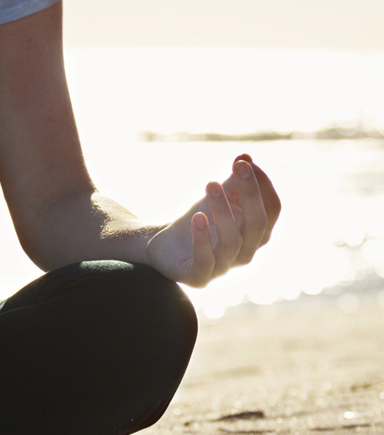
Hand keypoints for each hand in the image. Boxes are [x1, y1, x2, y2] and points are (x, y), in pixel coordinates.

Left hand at [146, 155, 280, 286]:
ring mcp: (223, 268)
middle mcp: (246, 254)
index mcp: (256, 234)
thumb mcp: (217, 198)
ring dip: (223, 211)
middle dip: (250, 193)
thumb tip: (245, 156)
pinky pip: (205, 261)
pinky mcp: (199, 278)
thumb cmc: (198, 220)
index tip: (246, 163)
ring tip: (211, 184)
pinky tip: (198, 217)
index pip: (272, 211)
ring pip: (232, 242)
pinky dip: (202, 239)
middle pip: (257, 225)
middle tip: (238, 167)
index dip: (263, 186)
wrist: (163, 245)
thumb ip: (233, 181)